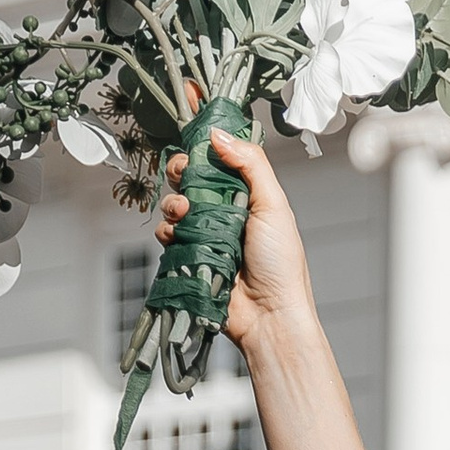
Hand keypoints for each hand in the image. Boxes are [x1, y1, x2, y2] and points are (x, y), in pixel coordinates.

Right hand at [159, 125, 316, 357]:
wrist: (268, 315)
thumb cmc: (281, 264)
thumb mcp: (273, 204)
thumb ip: (251, 165)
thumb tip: (219, 134)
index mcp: (247, 195)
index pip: (220, 160)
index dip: (203, 147)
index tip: (193, 138)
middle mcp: (224, 211)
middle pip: (191, 178)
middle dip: (182, 171)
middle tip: (184, 175)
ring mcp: (206, 234)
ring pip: (175, 204)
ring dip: (174, 202)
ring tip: (184, 213)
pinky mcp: (190, 256)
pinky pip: (168, 235)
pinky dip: (168, 231)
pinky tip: (179, 236)